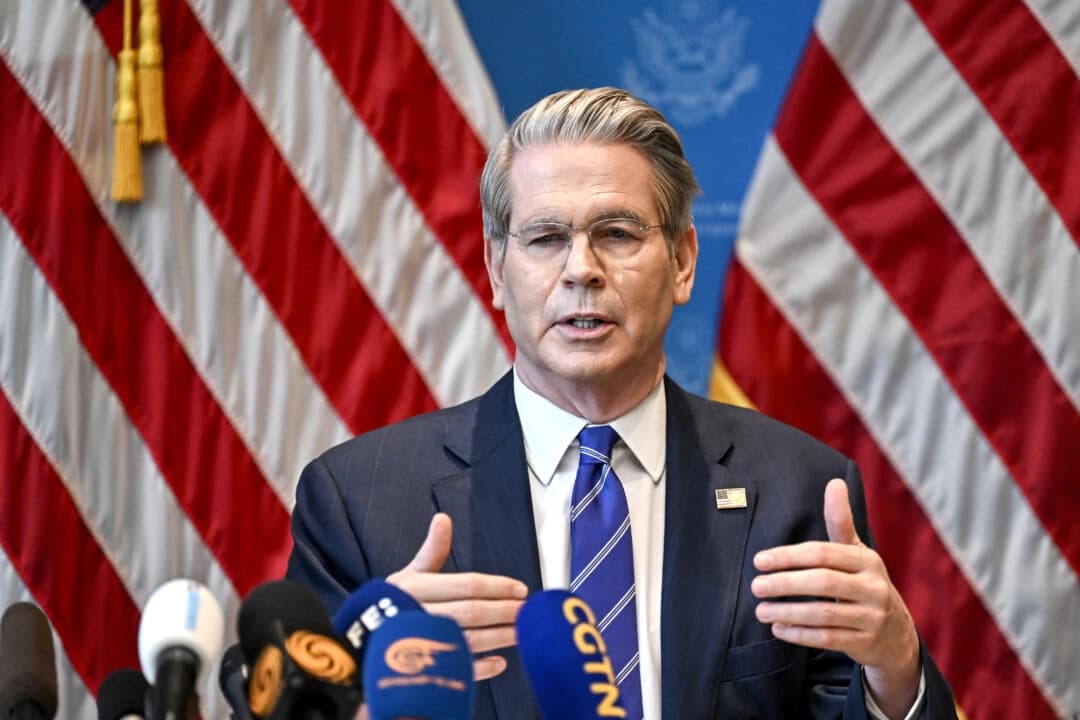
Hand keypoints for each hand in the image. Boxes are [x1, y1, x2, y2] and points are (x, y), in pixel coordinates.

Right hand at [386, 513, 527, 680]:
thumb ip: (432, 550)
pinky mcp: (422, 669)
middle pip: (471, 612)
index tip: (520, 589)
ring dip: (499, 637)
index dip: (497, 586)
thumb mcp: (408, 574)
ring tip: (521, 632)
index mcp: (416, 588)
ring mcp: (421, 644)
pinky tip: (499, 663)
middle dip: (504, 611)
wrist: (358, 642)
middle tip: (526, 611)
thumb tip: (443, 518)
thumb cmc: (392, 604)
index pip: (466, 584)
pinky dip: (480, 668)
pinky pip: (456, 670)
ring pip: (468, 640)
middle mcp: (419, 614)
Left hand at [751, 479, 920, 718]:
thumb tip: (835, 482)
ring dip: (788, 612)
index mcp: (866, 560)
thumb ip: (840, 521)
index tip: (759, 561)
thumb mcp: (856, 552)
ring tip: (760, 610)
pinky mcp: (866, 643)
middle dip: (785, 584)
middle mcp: (873, 586)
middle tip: (756, 586)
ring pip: (824, 614)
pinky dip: (800, 634)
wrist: (896, 633)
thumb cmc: (864, 583)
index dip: (789, 556)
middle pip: (823, 582)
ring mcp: (872, 616)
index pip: (823, 553)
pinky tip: (778, 628)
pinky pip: (828, 638)